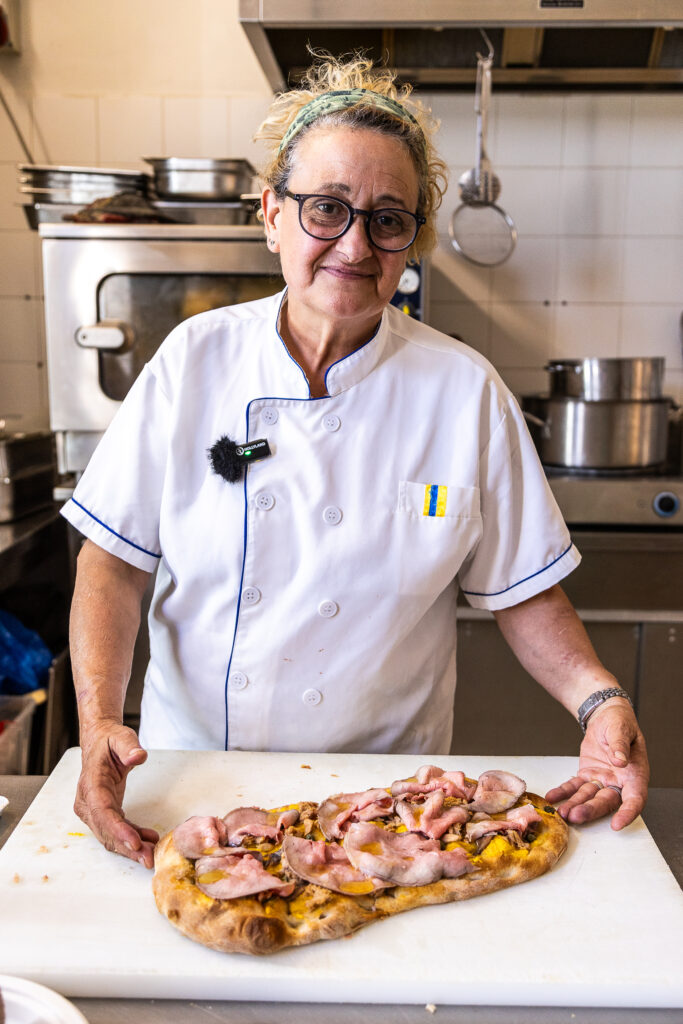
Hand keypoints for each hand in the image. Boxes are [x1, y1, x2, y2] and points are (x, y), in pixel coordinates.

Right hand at [75, 721, 158, 867]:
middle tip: (149, 858)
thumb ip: (128, 747)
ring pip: (109, 836)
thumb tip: (137, 756)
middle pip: (106, 830)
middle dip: (127, 847)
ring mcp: (92, 809)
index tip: (135, 842)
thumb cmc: (109, 740)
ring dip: (130, 848)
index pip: (102, 811)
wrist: (99, 742)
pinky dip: (132, 837)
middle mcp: (87, 801)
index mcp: (91, 784)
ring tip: (152, 855)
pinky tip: (149, 840)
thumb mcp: (121, 737)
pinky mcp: (102, 812)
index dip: (118, 829)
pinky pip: (116, 830)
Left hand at [545, 702, 649, 830]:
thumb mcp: (621, 729)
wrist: (606, 717)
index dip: (627, 813)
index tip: (617, 824)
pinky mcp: (587, 776)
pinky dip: (563, 793)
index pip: (635, 799)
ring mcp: (602, 780)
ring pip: (588, 797)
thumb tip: (620, 761)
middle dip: (591, 810)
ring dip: (575, 805)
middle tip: (576, 816)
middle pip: (606, 801)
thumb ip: (620, 746)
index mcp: (635, 774)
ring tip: (562, 812)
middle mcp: (619, 782)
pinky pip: (574, 787)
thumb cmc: (619, 723)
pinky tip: (553, 797)